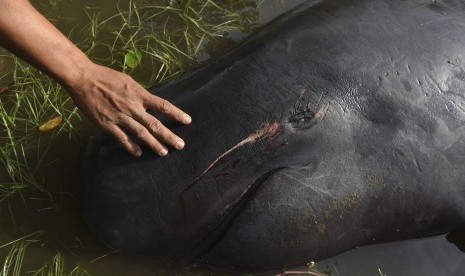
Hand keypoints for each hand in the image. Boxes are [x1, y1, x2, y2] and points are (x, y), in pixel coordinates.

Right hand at [67, 62, 191, 156]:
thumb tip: (151, 104)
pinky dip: (131, 147)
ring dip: (154, 144)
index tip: (188, 120)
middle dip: (169, 136)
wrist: (83, 78)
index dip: (176, 113)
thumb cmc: (106, 77)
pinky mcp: (107, 124)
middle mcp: (132, 106)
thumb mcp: (128, 82)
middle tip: (180, 145)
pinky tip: (139, 153)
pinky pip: (122, 138)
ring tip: (164, 152)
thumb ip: (140, 94)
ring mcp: (120, 116)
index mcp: (139, 94)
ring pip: (141, 134)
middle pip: (155, 124)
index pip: (162, 105)